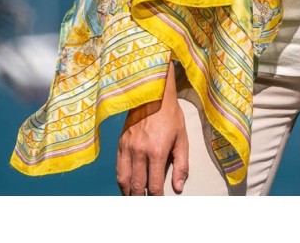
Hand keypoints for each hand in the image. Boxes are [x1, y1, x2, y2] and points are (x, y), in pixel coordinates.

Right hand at [116, 62, 188, 195]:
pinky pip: (118, 168)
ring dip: (128, 193)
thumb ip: (181, 165)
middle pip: (137, 186)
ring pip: (123, 180)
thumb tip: (178, 186)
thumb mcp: (182, 138)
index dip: (156, 198)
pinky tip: (126, 185)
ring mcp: (128, 147)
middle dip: (140, 199)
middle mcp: (140, 152)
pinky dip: (121, 180)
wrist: (152, 94)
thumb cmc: (170, 115)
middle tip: (144, 205)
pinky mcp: (120, 143)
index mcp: (157, 152)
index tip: (158, 203)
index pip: (154, 185)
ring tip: (134, 199)